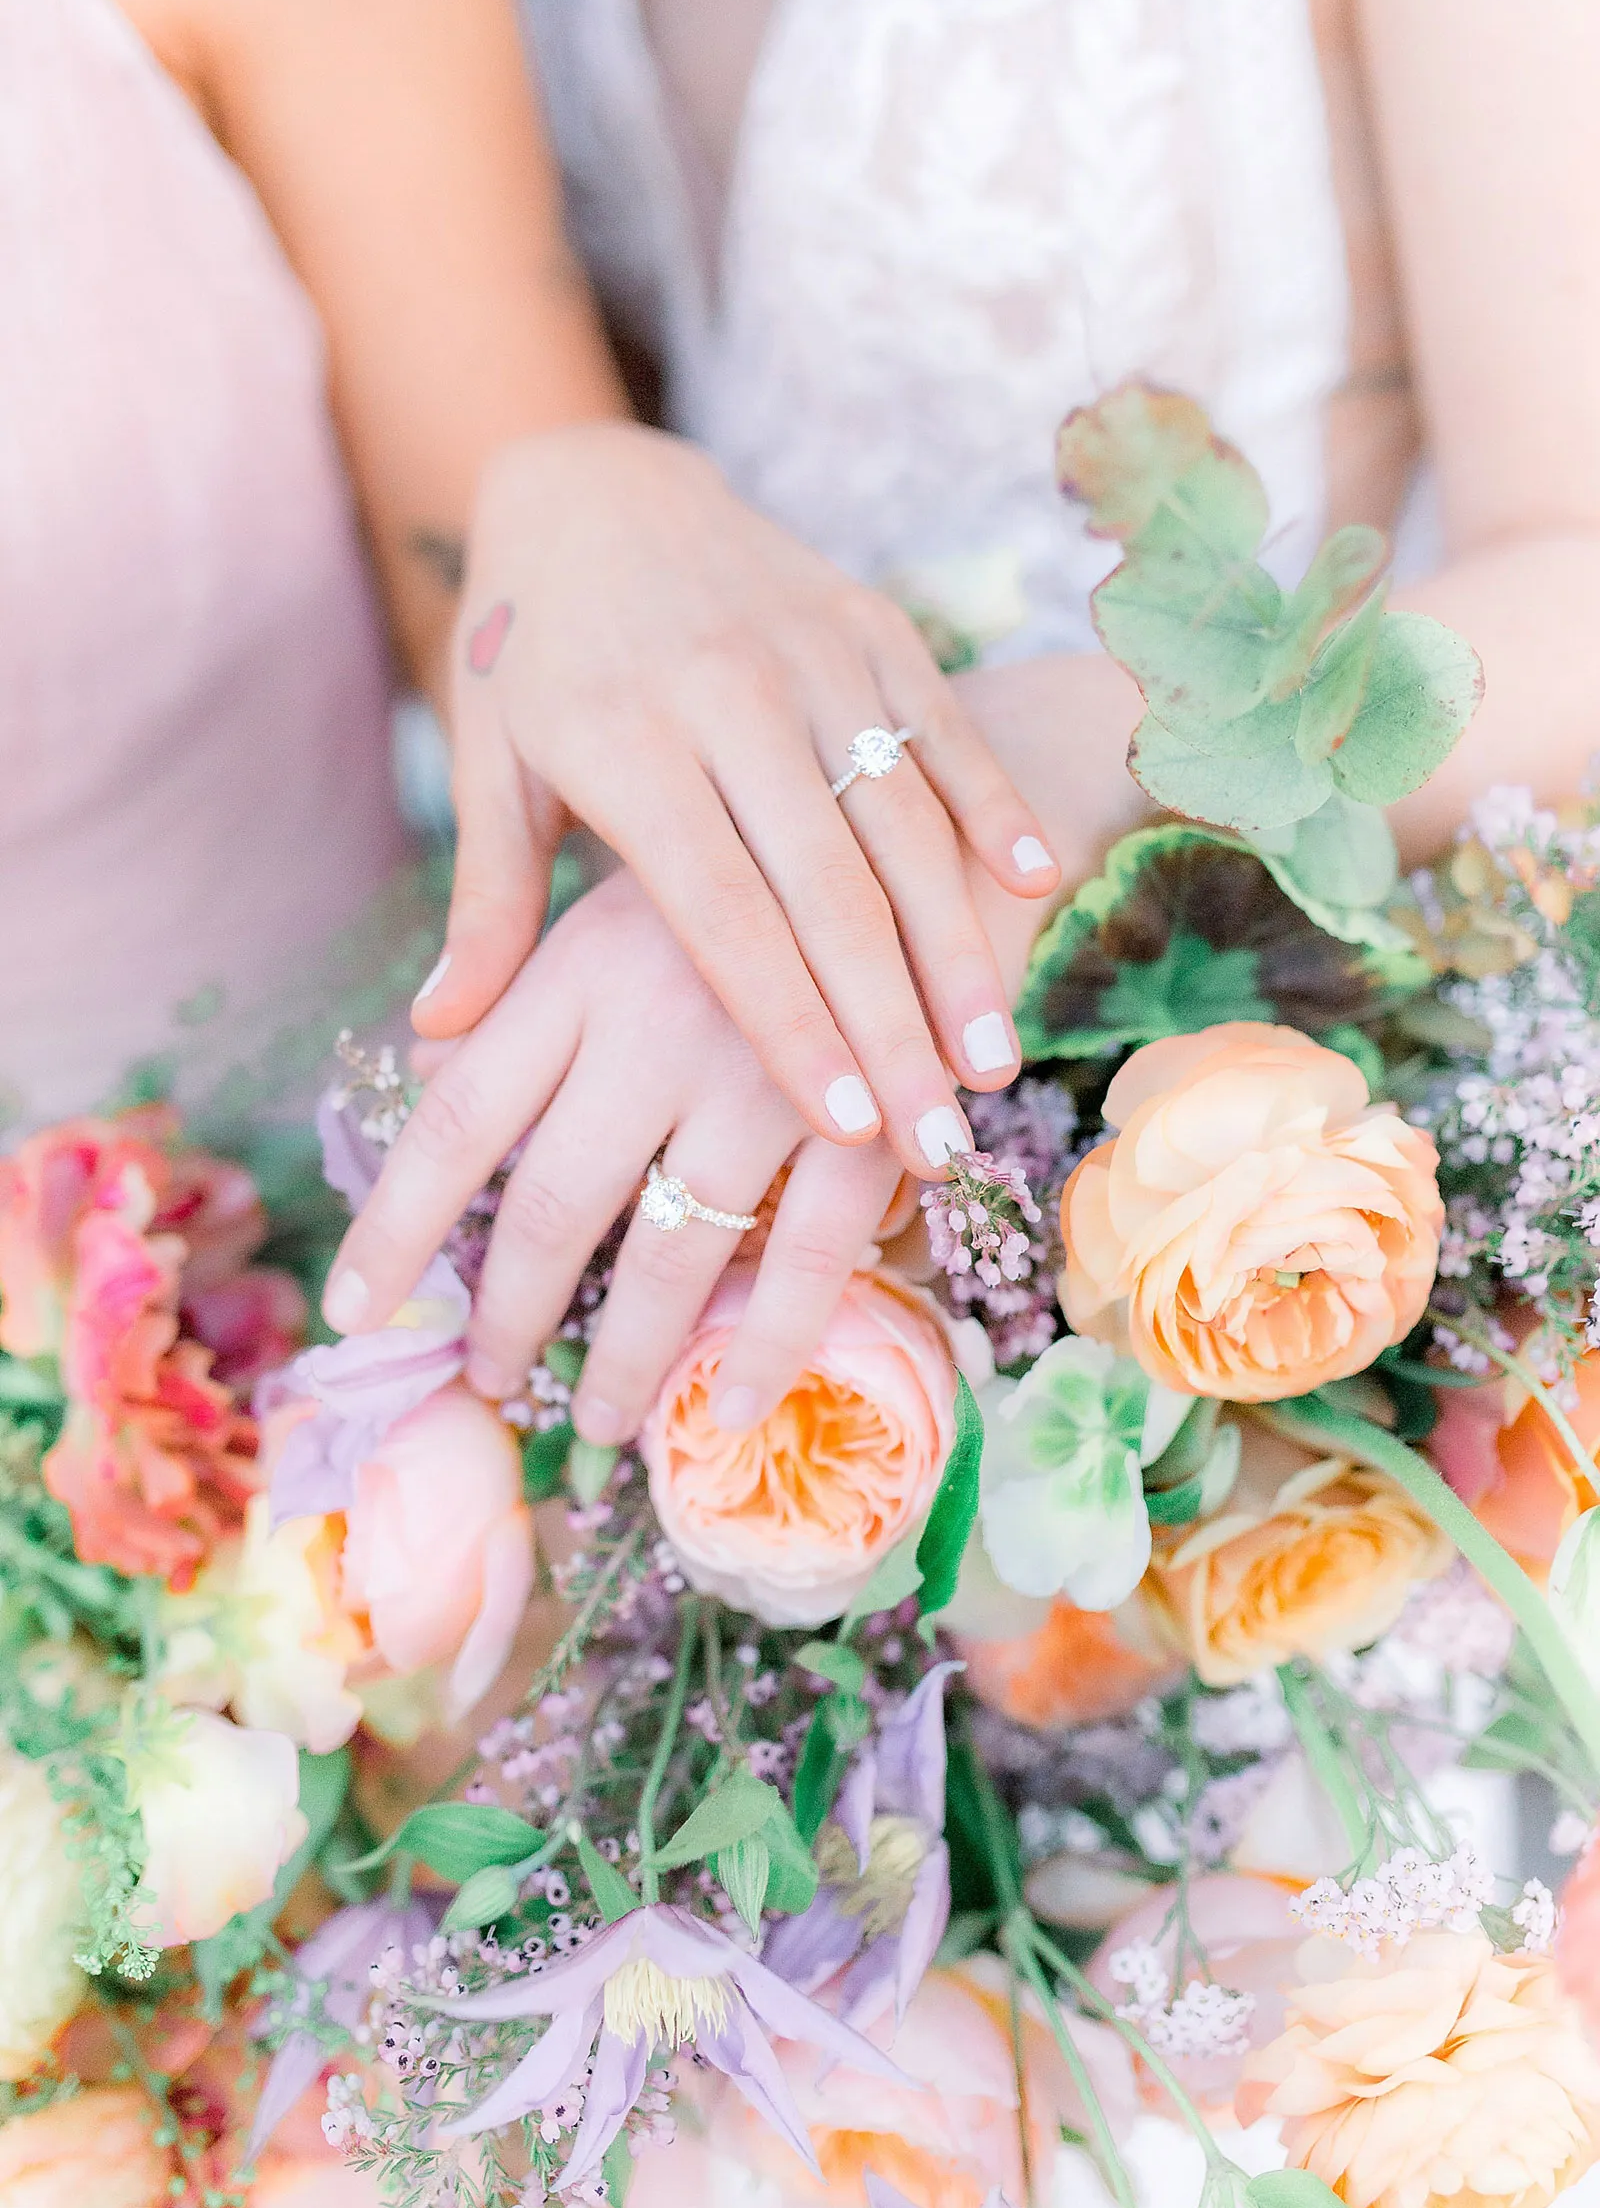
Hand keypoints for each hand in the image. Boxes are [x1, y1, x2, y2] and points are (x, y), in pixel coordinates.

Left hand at [325, 870, 907, 1437]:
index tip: (354, 1311)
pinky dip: (770, 1345)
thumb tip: (424, 1052)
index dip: (397, 1225)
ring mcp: (770, 1071)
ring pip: (674, 1250)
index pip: (459, 1117)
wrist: (931, 784)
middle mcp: (660, 1022)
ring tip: (598, 1422)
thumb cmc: (758, 822)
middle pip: (556, 1202)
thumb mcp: (618, 855)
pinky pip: (810, 1258)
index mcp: (584, 962)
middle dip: (512, 1312)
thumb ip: (516, 949)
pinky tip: (731, 1408)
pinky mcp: (873, 1108)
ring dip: (627, 1355)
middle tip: (489, 1379)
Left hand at [416, 421, 1060, 1180]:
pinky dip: (993, 804)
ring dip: (956, 945)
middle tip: (936, 1139)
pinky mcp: (873, 622)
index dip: (785, 1020)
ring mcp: (812, 651)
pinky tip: (1036, 889)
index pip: (720, 911)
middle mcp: (727, 694)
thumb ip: (486, 901)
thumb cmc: (532, 653)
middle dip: (890, 1022)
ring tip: (990, 1062)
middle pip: (828, 887)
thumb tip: (439, 1033)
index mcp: (624, 740)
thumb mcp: (492, 765)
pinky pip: (945, 725)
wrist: (595, 478)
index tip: (839, 1123)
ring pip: (904, 820)